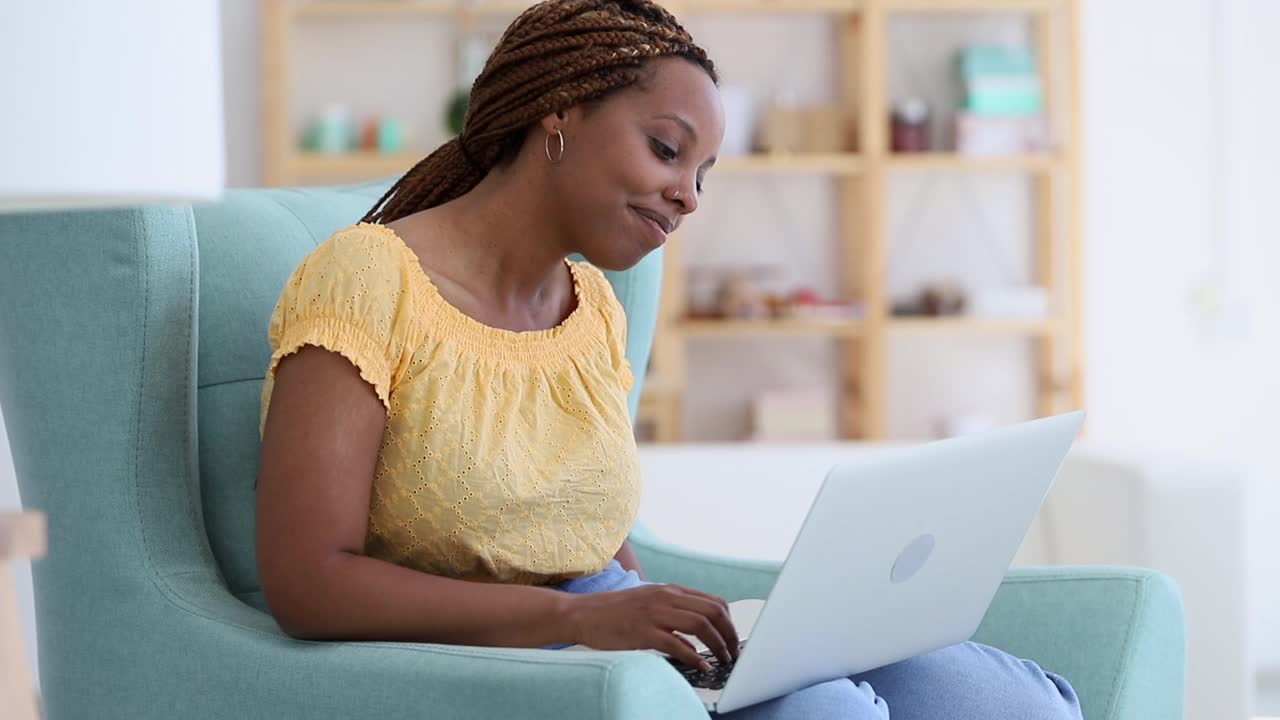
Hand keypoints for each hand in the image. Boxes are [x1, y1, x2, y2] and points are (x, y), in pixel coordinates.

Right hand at [564, 584, 739, 669]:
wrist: (582, 613)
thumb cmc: (613, 612)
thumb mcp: (649, 603)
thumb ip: (673, 613)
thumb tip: (697, 639)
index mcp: (670, 590)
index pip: (713, 601)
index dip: (729, 622)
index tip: (732, 638)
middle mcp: (665, 597)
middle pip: (712, 611)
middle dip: (729, 634)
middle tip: (733, 652)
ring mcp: (654, 613)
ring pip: (700, 624)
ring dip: (717, 645)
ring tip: (722, 660)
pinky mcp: (643, 632)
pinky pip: (677, 644)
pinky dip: (694, 657)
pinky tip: (700, 666)